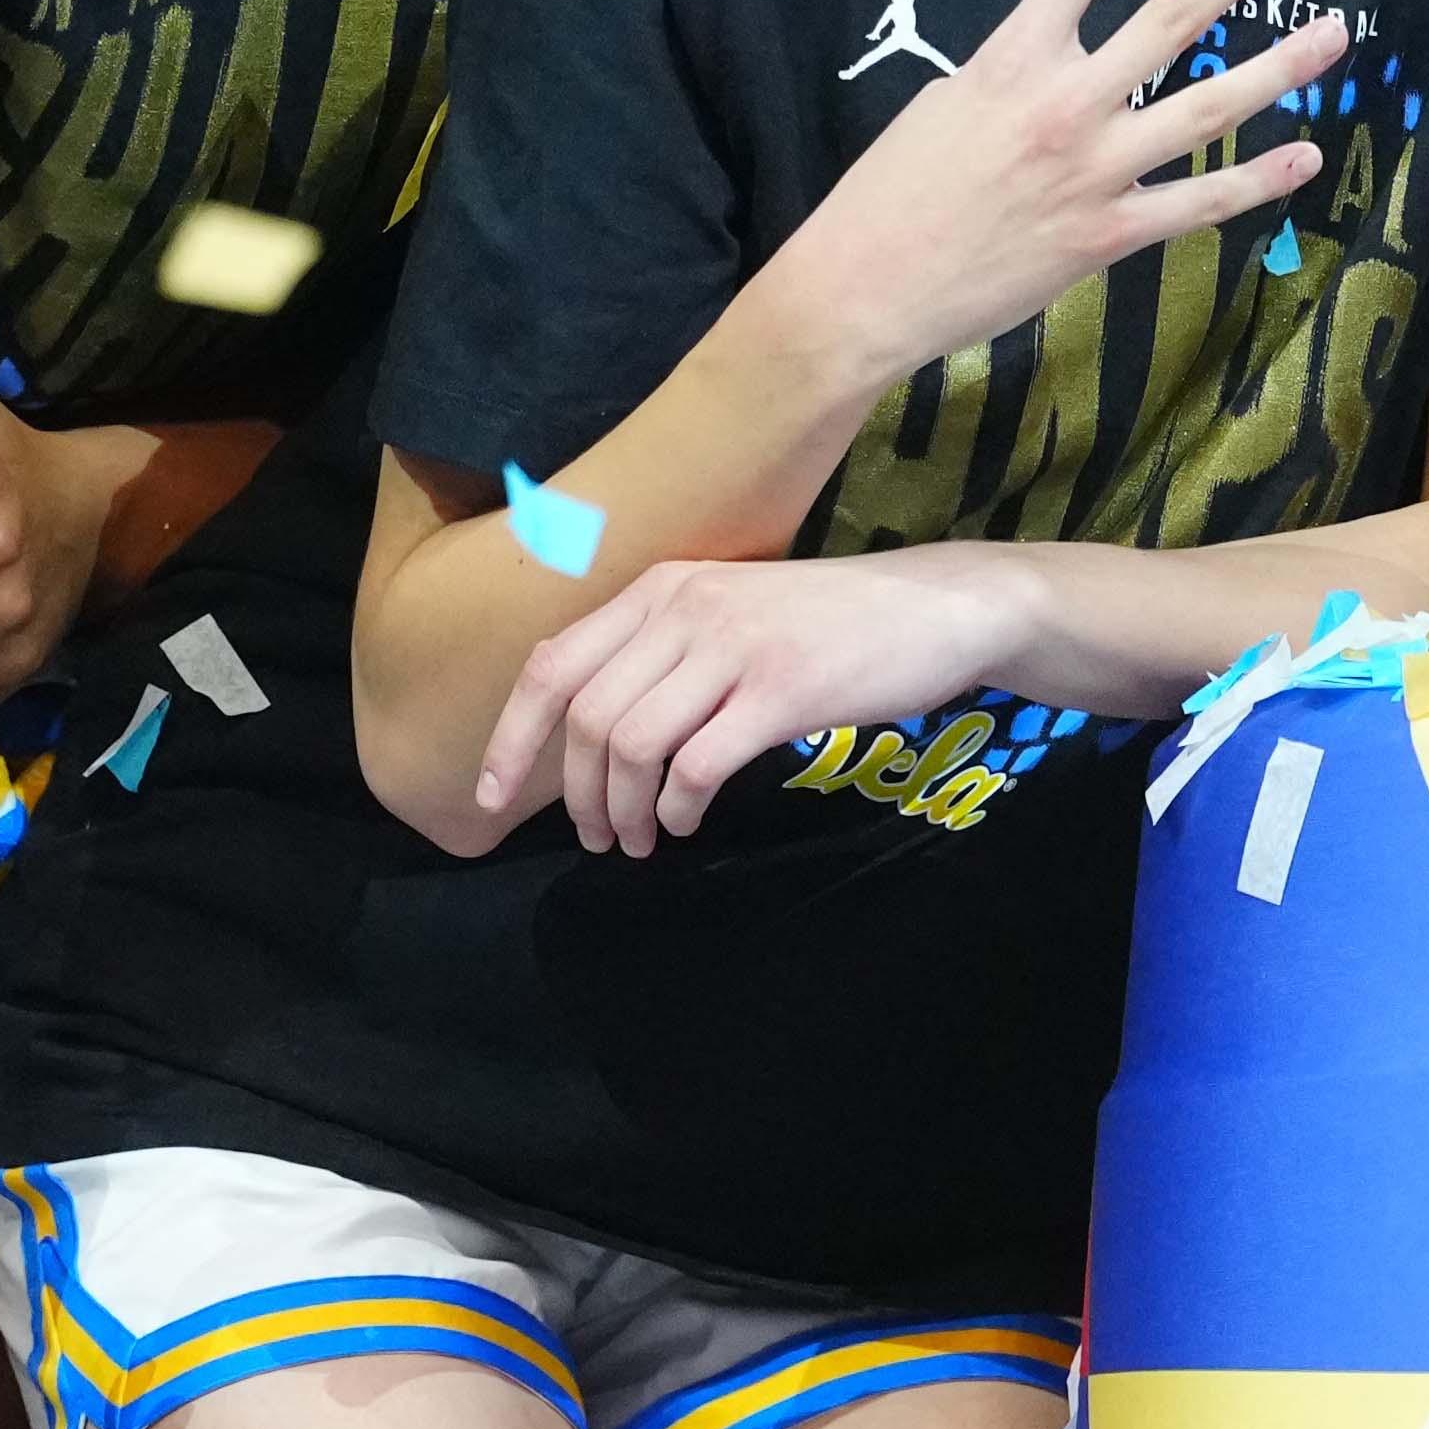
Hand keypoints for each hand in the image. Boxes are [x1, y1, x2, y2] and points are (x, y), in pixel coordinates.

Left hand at [480, 544, 1032, 853]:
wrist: (937, 607)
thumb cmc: (830, 622)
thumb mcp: (730, 612)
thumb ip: (663, 652)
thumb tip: (591, 733)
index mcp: (661, 587)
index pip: (553, 665)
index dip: (511, 739)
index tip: (492, 800)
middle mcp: (686, 607)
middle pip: (584, 716)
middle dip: (576, 794)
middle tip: (598, 839)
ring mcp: (734, 646)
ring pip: (631, 744)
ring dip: (623, 810)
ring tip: (642, 842)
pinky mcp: (781, 690)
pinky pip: (696, 764)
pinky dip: (679, 807)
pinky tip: (689, 821)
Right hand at [752, 0, 1345, 394]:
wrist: (866, 286)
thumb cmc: (893, 192)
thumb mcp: (948, 103)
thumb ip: (1015, 73)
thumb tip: (1055, 57)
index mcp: (1014, 58)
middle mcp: (1065, 104)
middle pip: (1171, 19)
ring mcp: (1094, 171)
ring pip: (1207, 109)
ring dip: (1278, 68)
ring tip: (1333, 33)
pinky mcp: (1107, 235)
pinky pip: (1198, 203)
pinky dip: (1256, 183)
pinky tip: (1302, 158)